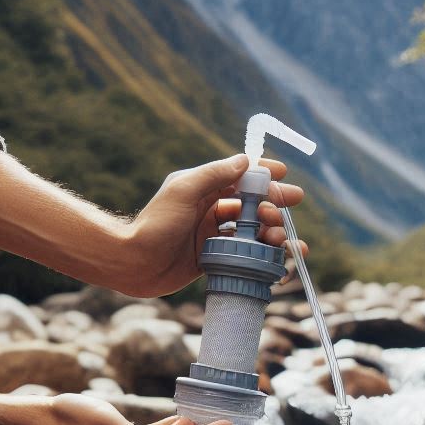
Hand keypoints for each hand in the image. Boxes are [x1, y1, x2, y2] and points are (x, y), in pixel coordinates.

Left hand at [113, 154, 307, 297]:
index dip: (263, 173)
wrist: (134, 263)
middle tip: (291, 204)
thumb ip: (214, 174)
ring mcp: (214, 235)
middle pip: (252, 203)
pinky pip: (246, 256)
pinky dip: (264, 258)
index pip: (240, 176)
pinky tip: (280, 263)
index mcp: (204, 189)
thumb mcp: (183, 190)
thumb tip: (246, 160)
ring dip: (272, 231)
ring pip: (253, 230)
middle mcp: (211, 210)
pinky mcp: (215, 259)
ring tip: (281, 237)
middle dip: (274, 202)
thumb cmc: (155, 223)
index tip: (283, 173)